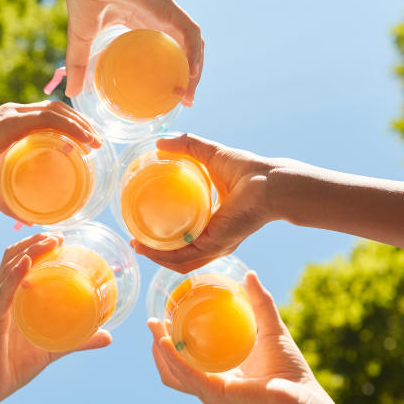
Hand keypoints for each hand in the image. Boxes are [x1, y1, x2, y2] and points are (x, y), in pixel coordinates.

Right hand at [0, 101, 99, 219]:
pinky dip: (70, 128)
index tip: (87, 143)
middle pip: (59, 110)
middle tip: (97, 144)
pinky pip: (49, 119)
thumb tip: (30, 220)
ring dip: (81, 126)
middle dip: (82, 124)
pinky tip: (83, 142)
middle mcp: (17, 113)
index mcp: (14, 123)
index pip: (51, 116)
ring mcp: (15, 114)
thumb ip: (12, 202)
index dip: (72, 125)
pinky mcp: (12, 120)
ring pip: (58, 112)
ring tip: (95, 143)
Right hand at [0, 232, 111, 403]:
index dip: (36, 246)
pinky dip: (15, 275)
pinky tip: (27, 264)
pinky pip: (3, 293)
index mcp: (11, 299)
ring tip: (49, 241)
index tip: (60, 237)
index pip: (20, 262)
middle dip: (34, 242)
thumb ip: (78, 340)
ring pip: (8, 268)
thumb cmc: (15, 366)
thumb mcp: (53, 349)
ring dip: (29, 251)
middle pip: (13, 257)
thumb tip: (109, 335)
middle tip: (59, 235)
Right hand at [62, 0, 202, 103]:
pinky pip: (190, 33)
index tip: (168, 97)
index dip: (170, 74)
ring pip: (192, 45)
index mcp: (142, 26)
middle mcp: (158, 21)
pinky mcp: (169, 8)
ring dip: (195, 70)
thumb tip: (72, 92)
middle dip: (188, 78)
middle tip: (182, 101)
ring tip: (188, 94)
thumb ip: (78, 65)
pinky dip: (195, 53)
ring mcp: (165, 14)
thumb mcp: (81, 39)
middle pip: (183, 52)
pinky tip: (192, 73)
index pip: (165, 53)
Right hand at [133, 134, 273, 272]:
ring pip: (179, 262)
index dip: (163, 236)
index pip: (185, 238)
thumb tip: (159, 142)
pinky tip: (147, 246)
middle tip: (135, 240)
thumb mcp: (210, 155)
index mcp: (213, 224)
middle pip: (179, 255)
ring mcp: (214, 245)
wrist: (269, 182)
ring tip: (137, 245)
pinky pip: (184, 257)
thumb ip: (187, 145)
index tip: (142, 227)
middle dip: (155, 252)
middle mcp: (213, 240)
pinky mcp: (214, 245)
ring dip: (155, 257)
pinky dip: (163, 255)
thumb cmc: (248, 170)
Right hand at [149, 271, 332, 403]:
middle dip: (157, 347)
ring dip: (160, 350)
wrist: (304, 398)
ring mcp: (211, 394)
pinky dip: (173, 358)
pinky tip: (164, 341)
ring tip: (154, 326)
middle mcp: (209, 388)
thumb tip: (250, 275)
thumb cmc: (290, 371)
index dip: (169, 342)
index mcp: (218, 375)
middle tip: (152, 321)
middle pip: (171, 370)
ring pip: (173, 374)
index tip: (162, 317)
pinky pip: (188, 375)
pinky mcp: (216, 395)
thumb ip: (261, 303)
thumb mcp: (271, 329)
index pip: (184, 362)